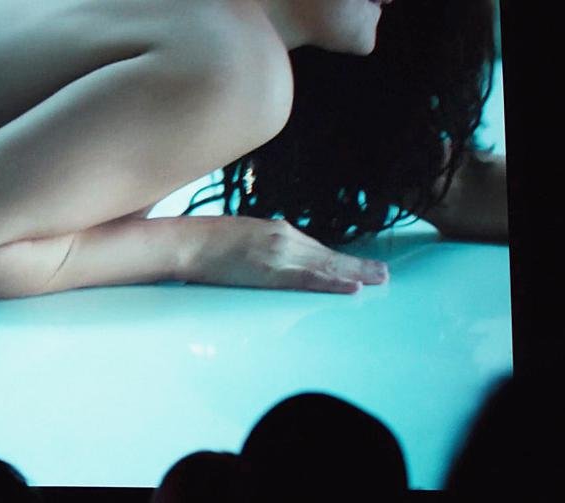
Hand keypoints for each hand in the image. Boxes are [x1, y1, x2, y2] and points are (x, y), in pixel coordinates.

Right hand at [184, 217, 388, 292]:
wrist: (181, 243)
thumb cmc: (200, 245)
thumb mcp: (236, 240)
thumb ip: (256, 251)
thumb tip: (264, 267)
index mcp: (273, 232)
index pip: (314, 249)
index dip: (338, 259)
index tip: (358, 266)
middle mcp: (282, 239)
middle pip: (326, 256)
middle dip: (355, 265)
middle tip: (383, 274)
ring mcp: (278, 253)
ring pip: (324, 266)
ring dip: (354, 274)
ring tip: (378, 280)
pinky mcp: (270, 269)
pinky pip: (309, 280)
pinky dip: (332, 283)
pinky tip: (352, 288)